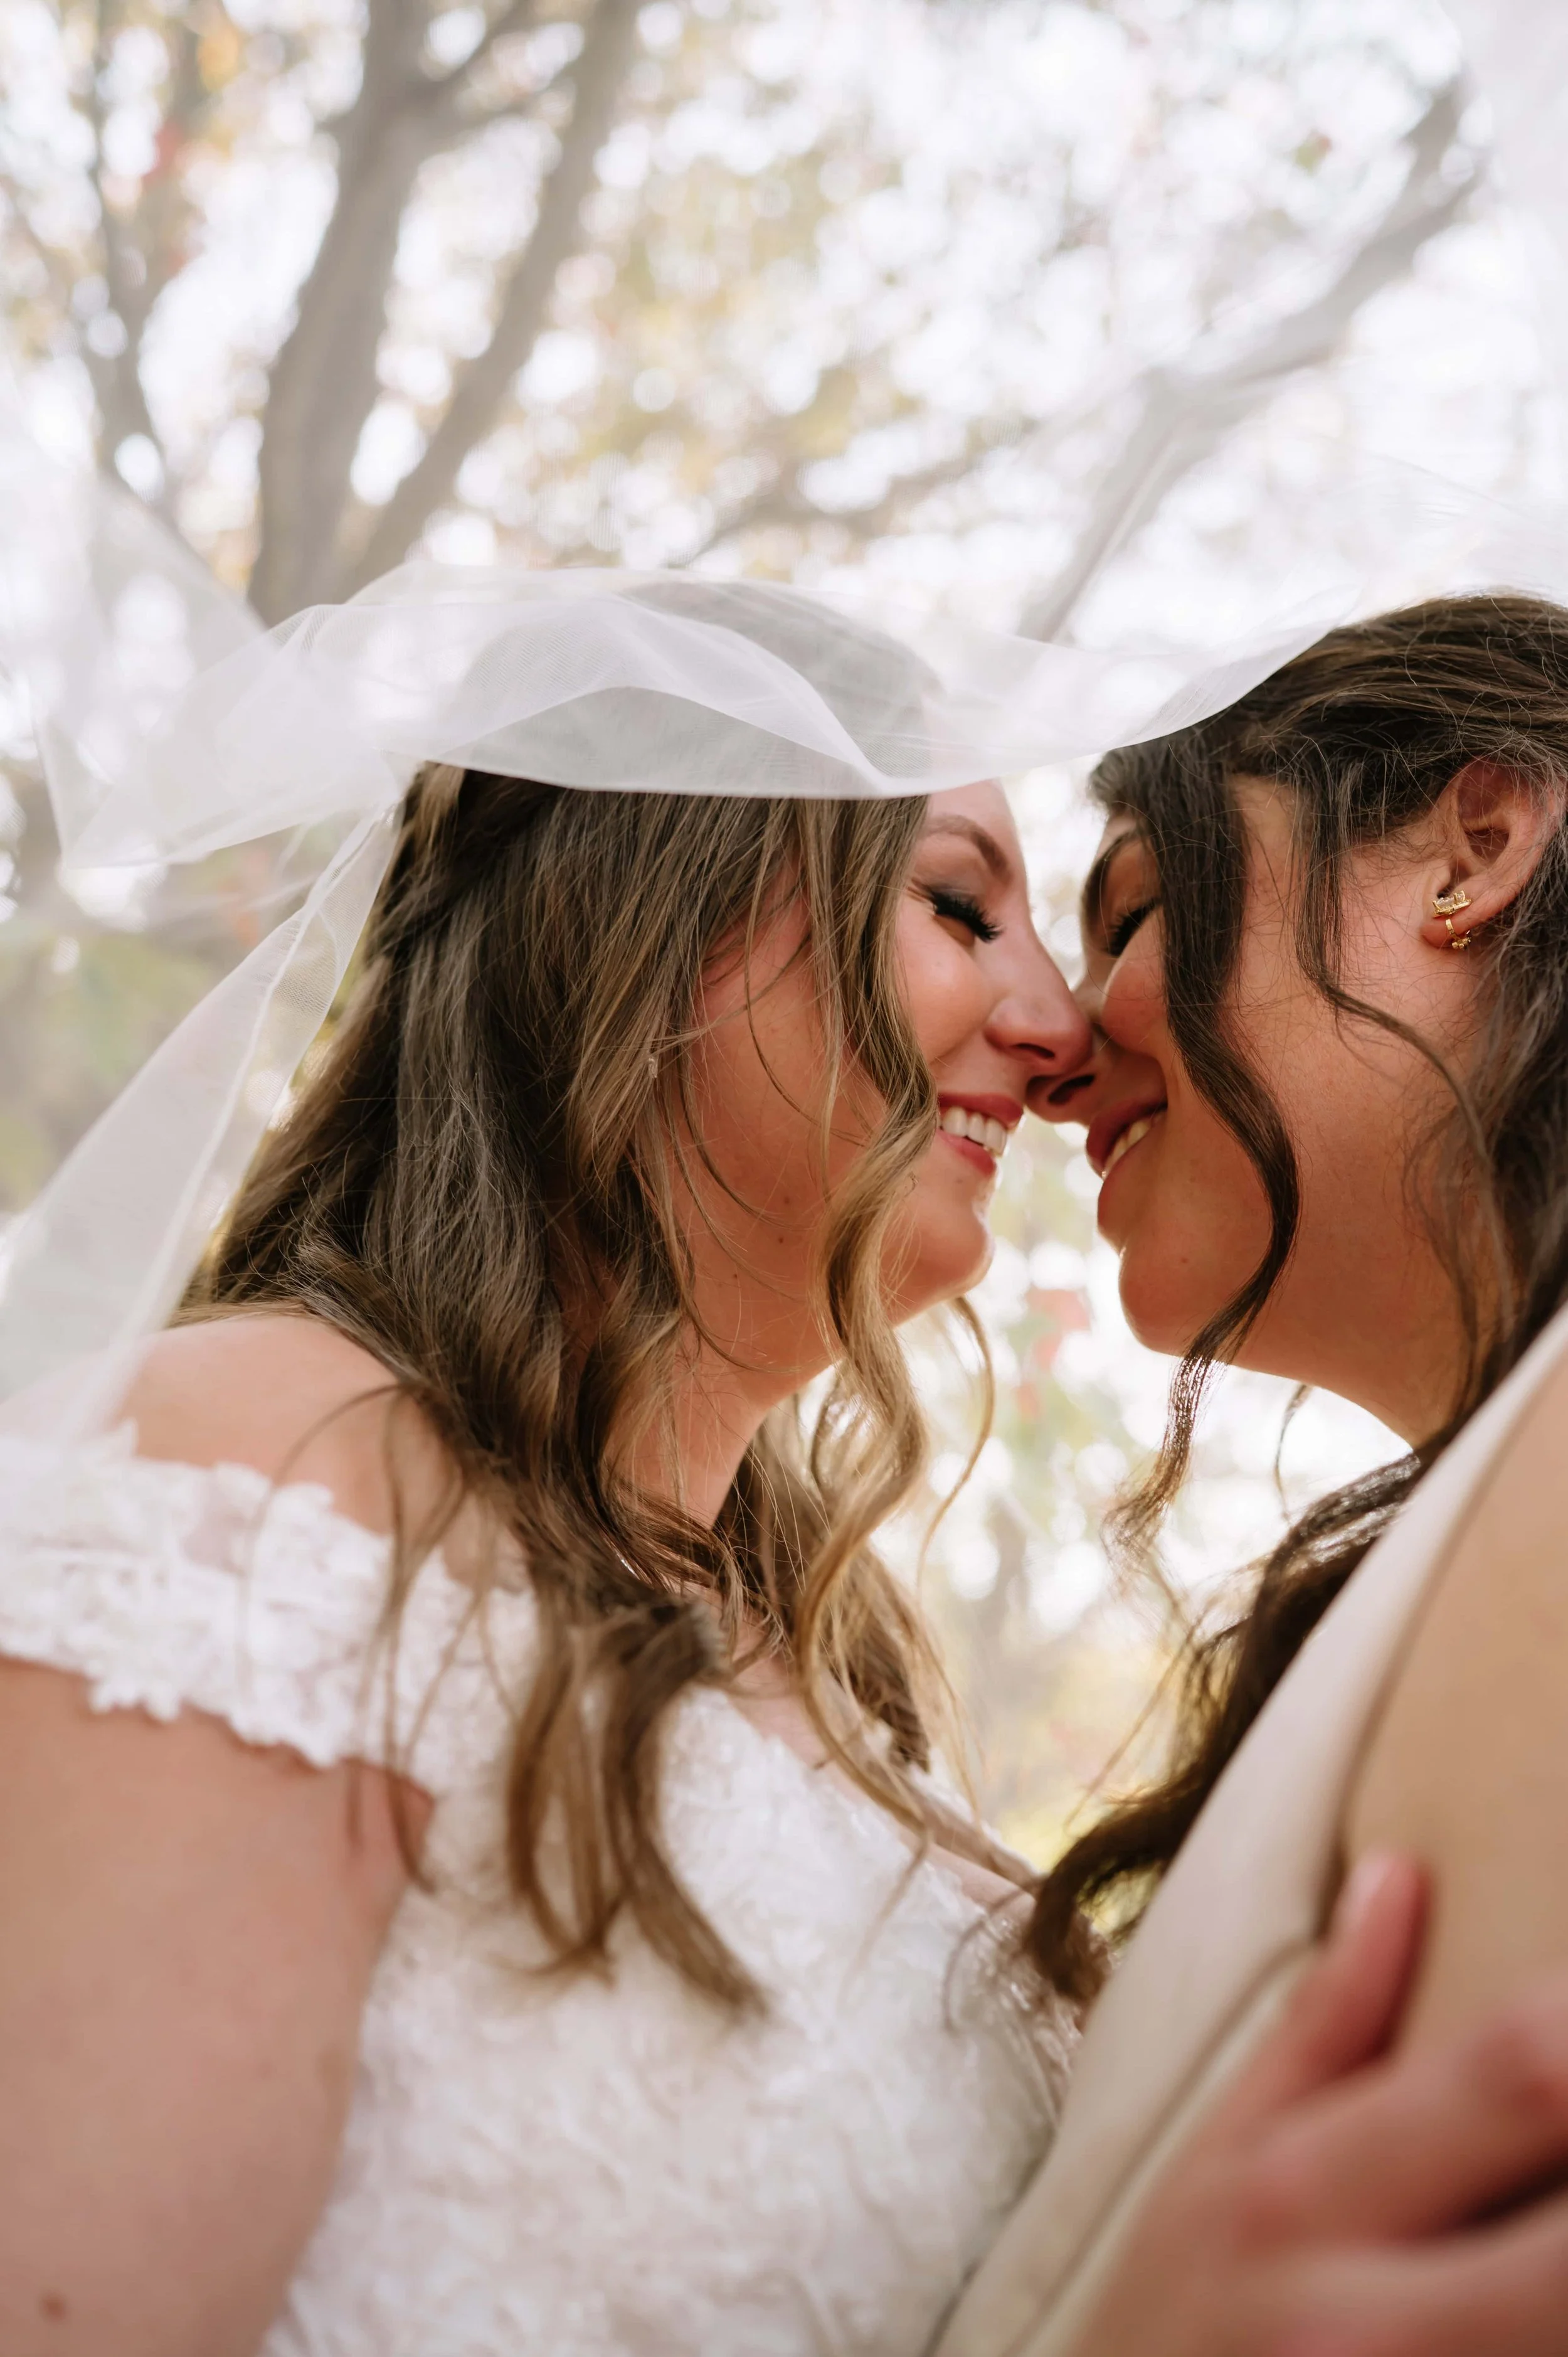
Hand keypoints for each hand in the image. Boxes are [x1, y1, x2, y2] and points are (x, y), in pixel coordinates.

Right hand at [1068, 1853, 1567, 2356]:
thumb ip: (1325, 2022)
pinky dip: (1558, 2337)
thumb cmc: (1177, 2319)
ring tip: (1561, 2201)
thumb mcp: (1224, 2160)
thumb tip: (1403, 1876)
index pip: (1524, 2072)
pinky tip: (1544, 2302)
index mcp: (1307, 2192)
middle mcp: (1363, 2320)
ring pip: (1566, 2325)